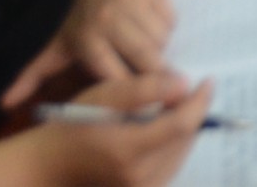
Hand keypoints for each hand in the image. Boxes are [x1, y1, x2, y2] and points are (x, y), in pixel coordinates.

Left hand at [7, 0, 175, 100]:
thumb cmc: (84, 12)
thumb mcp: (59, 42)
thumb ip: (34, 74)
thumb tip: (3, 104)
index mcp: (86, 39)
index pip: (115, 77)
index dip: (129, 90)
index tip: (138, 99)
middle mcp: (108, 21)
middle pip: (145, 61)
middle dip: (156, 72)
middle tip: (158, 79)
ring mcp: (133, 4)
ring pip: (161, 41)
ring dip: (160, 47)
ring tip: (147, 44)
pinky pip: (171, 22)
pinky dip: (167, 27)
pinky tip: (154, 23)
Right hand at [19, 71, 212, 186]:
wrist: (48, 167)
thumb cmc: (71, 127)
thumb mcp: (102, 97)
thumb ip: (143, 89)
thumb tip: (183, 84)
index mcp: (129, 150)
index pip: (183, 124)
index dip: (200, 101)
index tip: (208, 81)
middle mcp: (139, 176)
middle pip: (186, 140)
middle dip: (193, 113)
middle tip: (189, 91)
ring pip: (181, 154)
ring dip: (185, 130)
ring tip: (175, 108)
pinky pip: (170, 167)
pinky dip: (174, 146)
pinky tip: (164, 130)